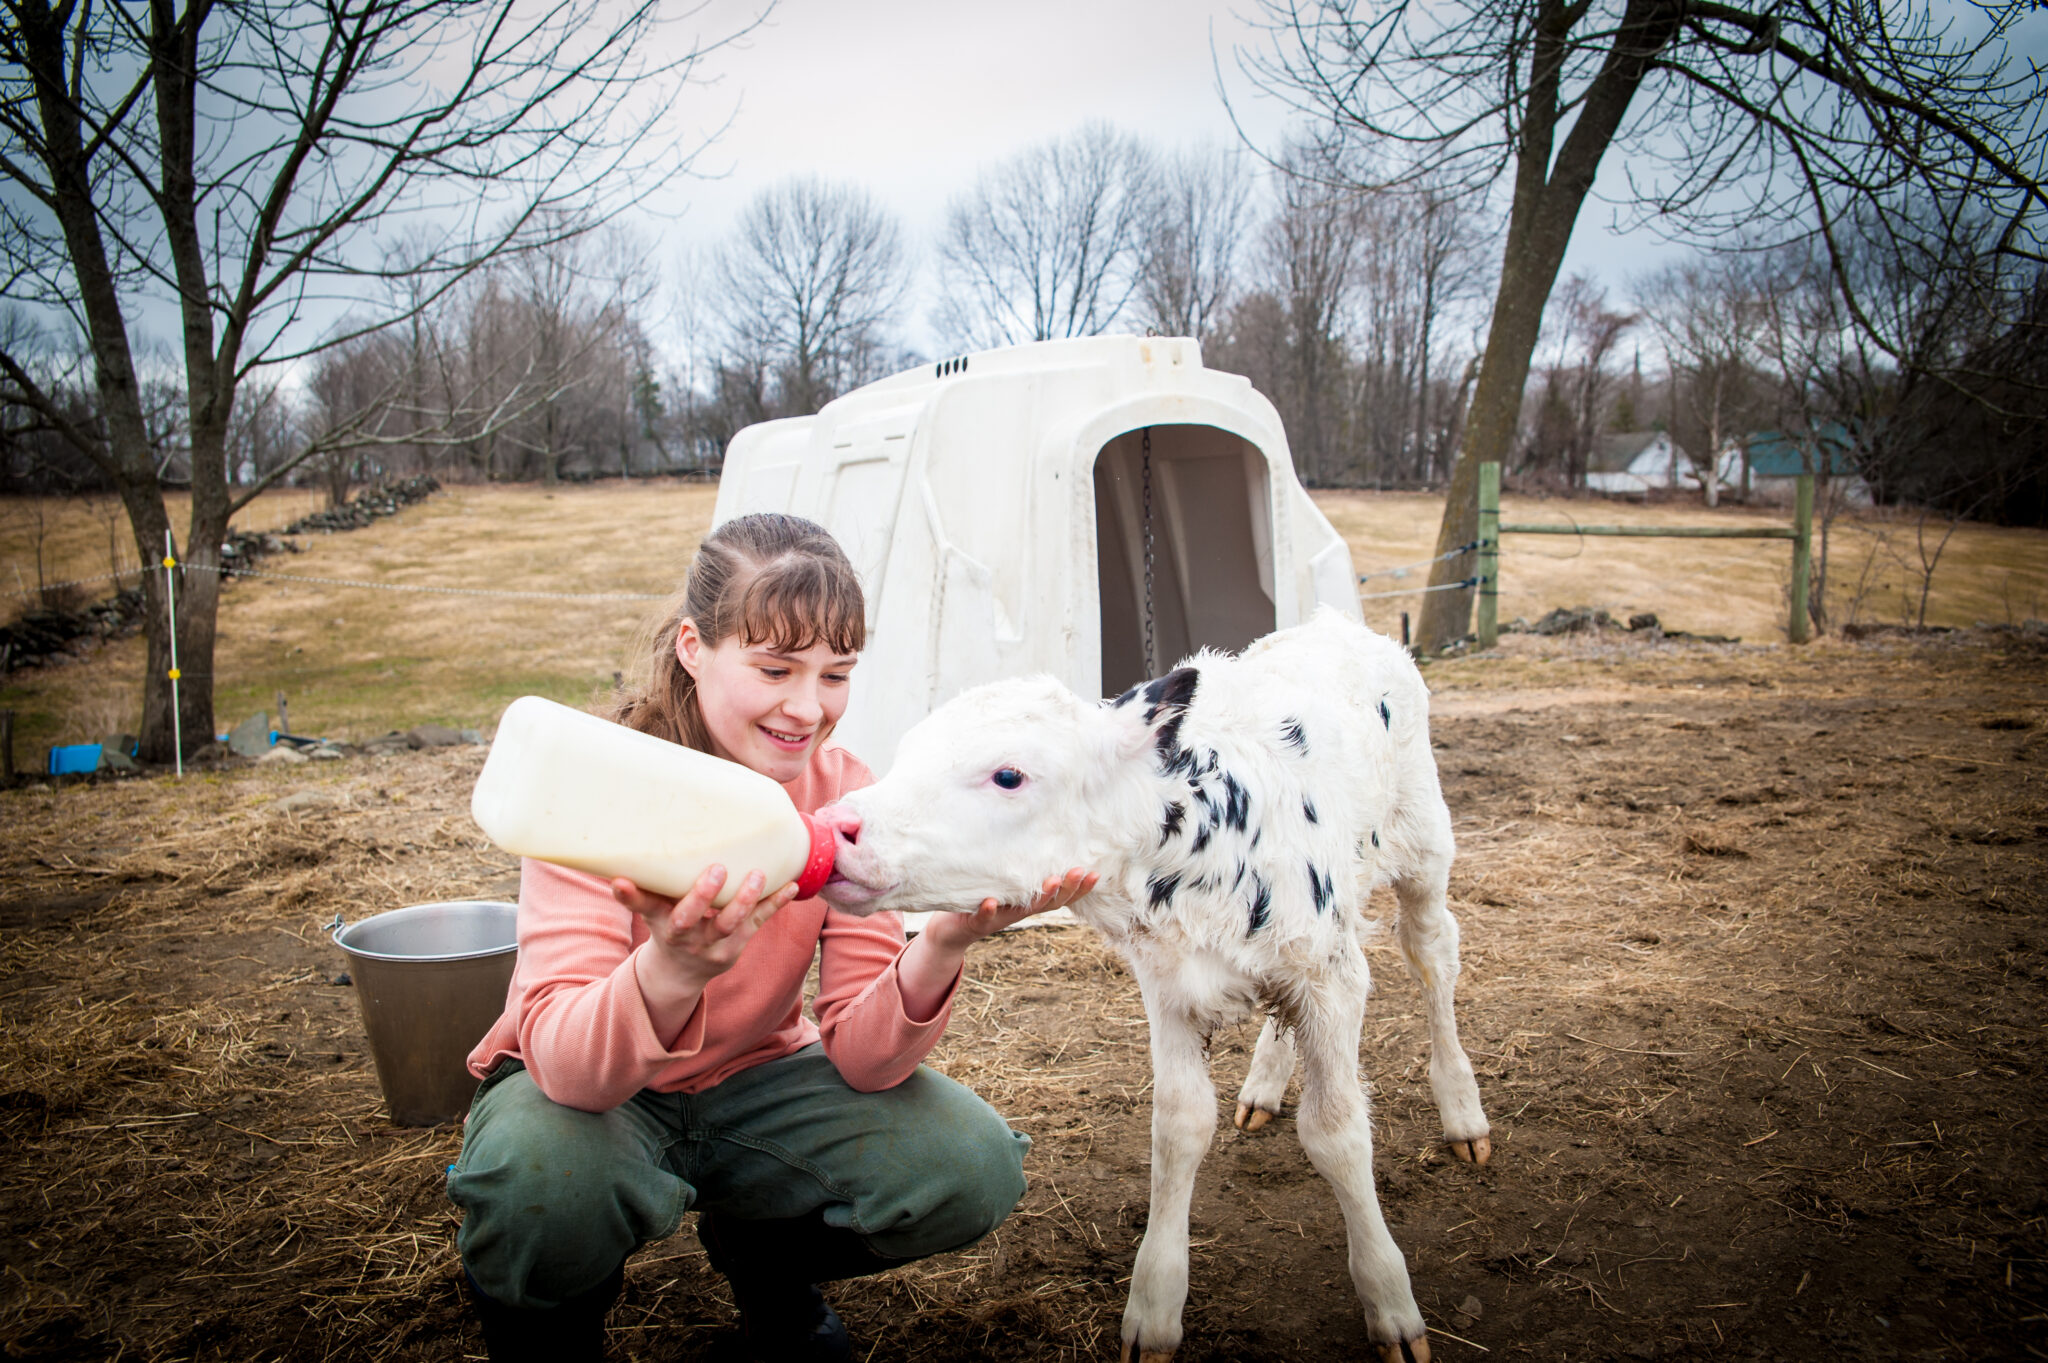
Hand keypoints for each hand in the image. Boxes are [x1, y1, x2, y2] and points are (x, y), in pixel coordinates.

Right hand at [612, 865, 798, 993]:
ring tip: (758, 873)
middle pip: (689, 919)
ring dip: (744, 899)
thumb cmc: (668, 926)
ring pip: (729, 924)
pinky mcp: (738, 944)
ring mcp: (713, 943)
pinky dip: (775, 905)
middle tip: (715, 869)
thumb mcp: (653, 912)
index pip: (644, 908)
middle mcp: (685, 936)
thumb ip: (642, 890)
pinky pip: (757, 924)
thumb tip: (620, 856)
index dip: (630, 897)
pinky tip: (792, 886)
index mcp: (661, 923)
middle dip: (702, 896)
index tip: (619, 882)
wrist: (682, 972)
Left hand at [918, 867, 1098, 954]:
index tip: (1096, 874)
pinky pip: (984, 917)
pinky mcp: (976, 921)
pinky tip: (993, 901)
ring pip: (1023, 910)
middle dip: (1067, 888)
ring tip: (1051, 882)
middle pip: (1049, 902)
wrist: (952, 930)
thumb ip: (1021, 868)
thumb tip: (1039, 833)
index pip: (1061, 896)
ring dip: (1039, 897)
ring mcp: (1000, 917)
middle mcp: (1019, 911)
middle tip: (1079, 872)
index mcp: (1029, 902)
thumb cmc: (983, 898)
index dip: (1080, 889)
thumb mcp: (1006, 883)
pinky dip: (990, 910)